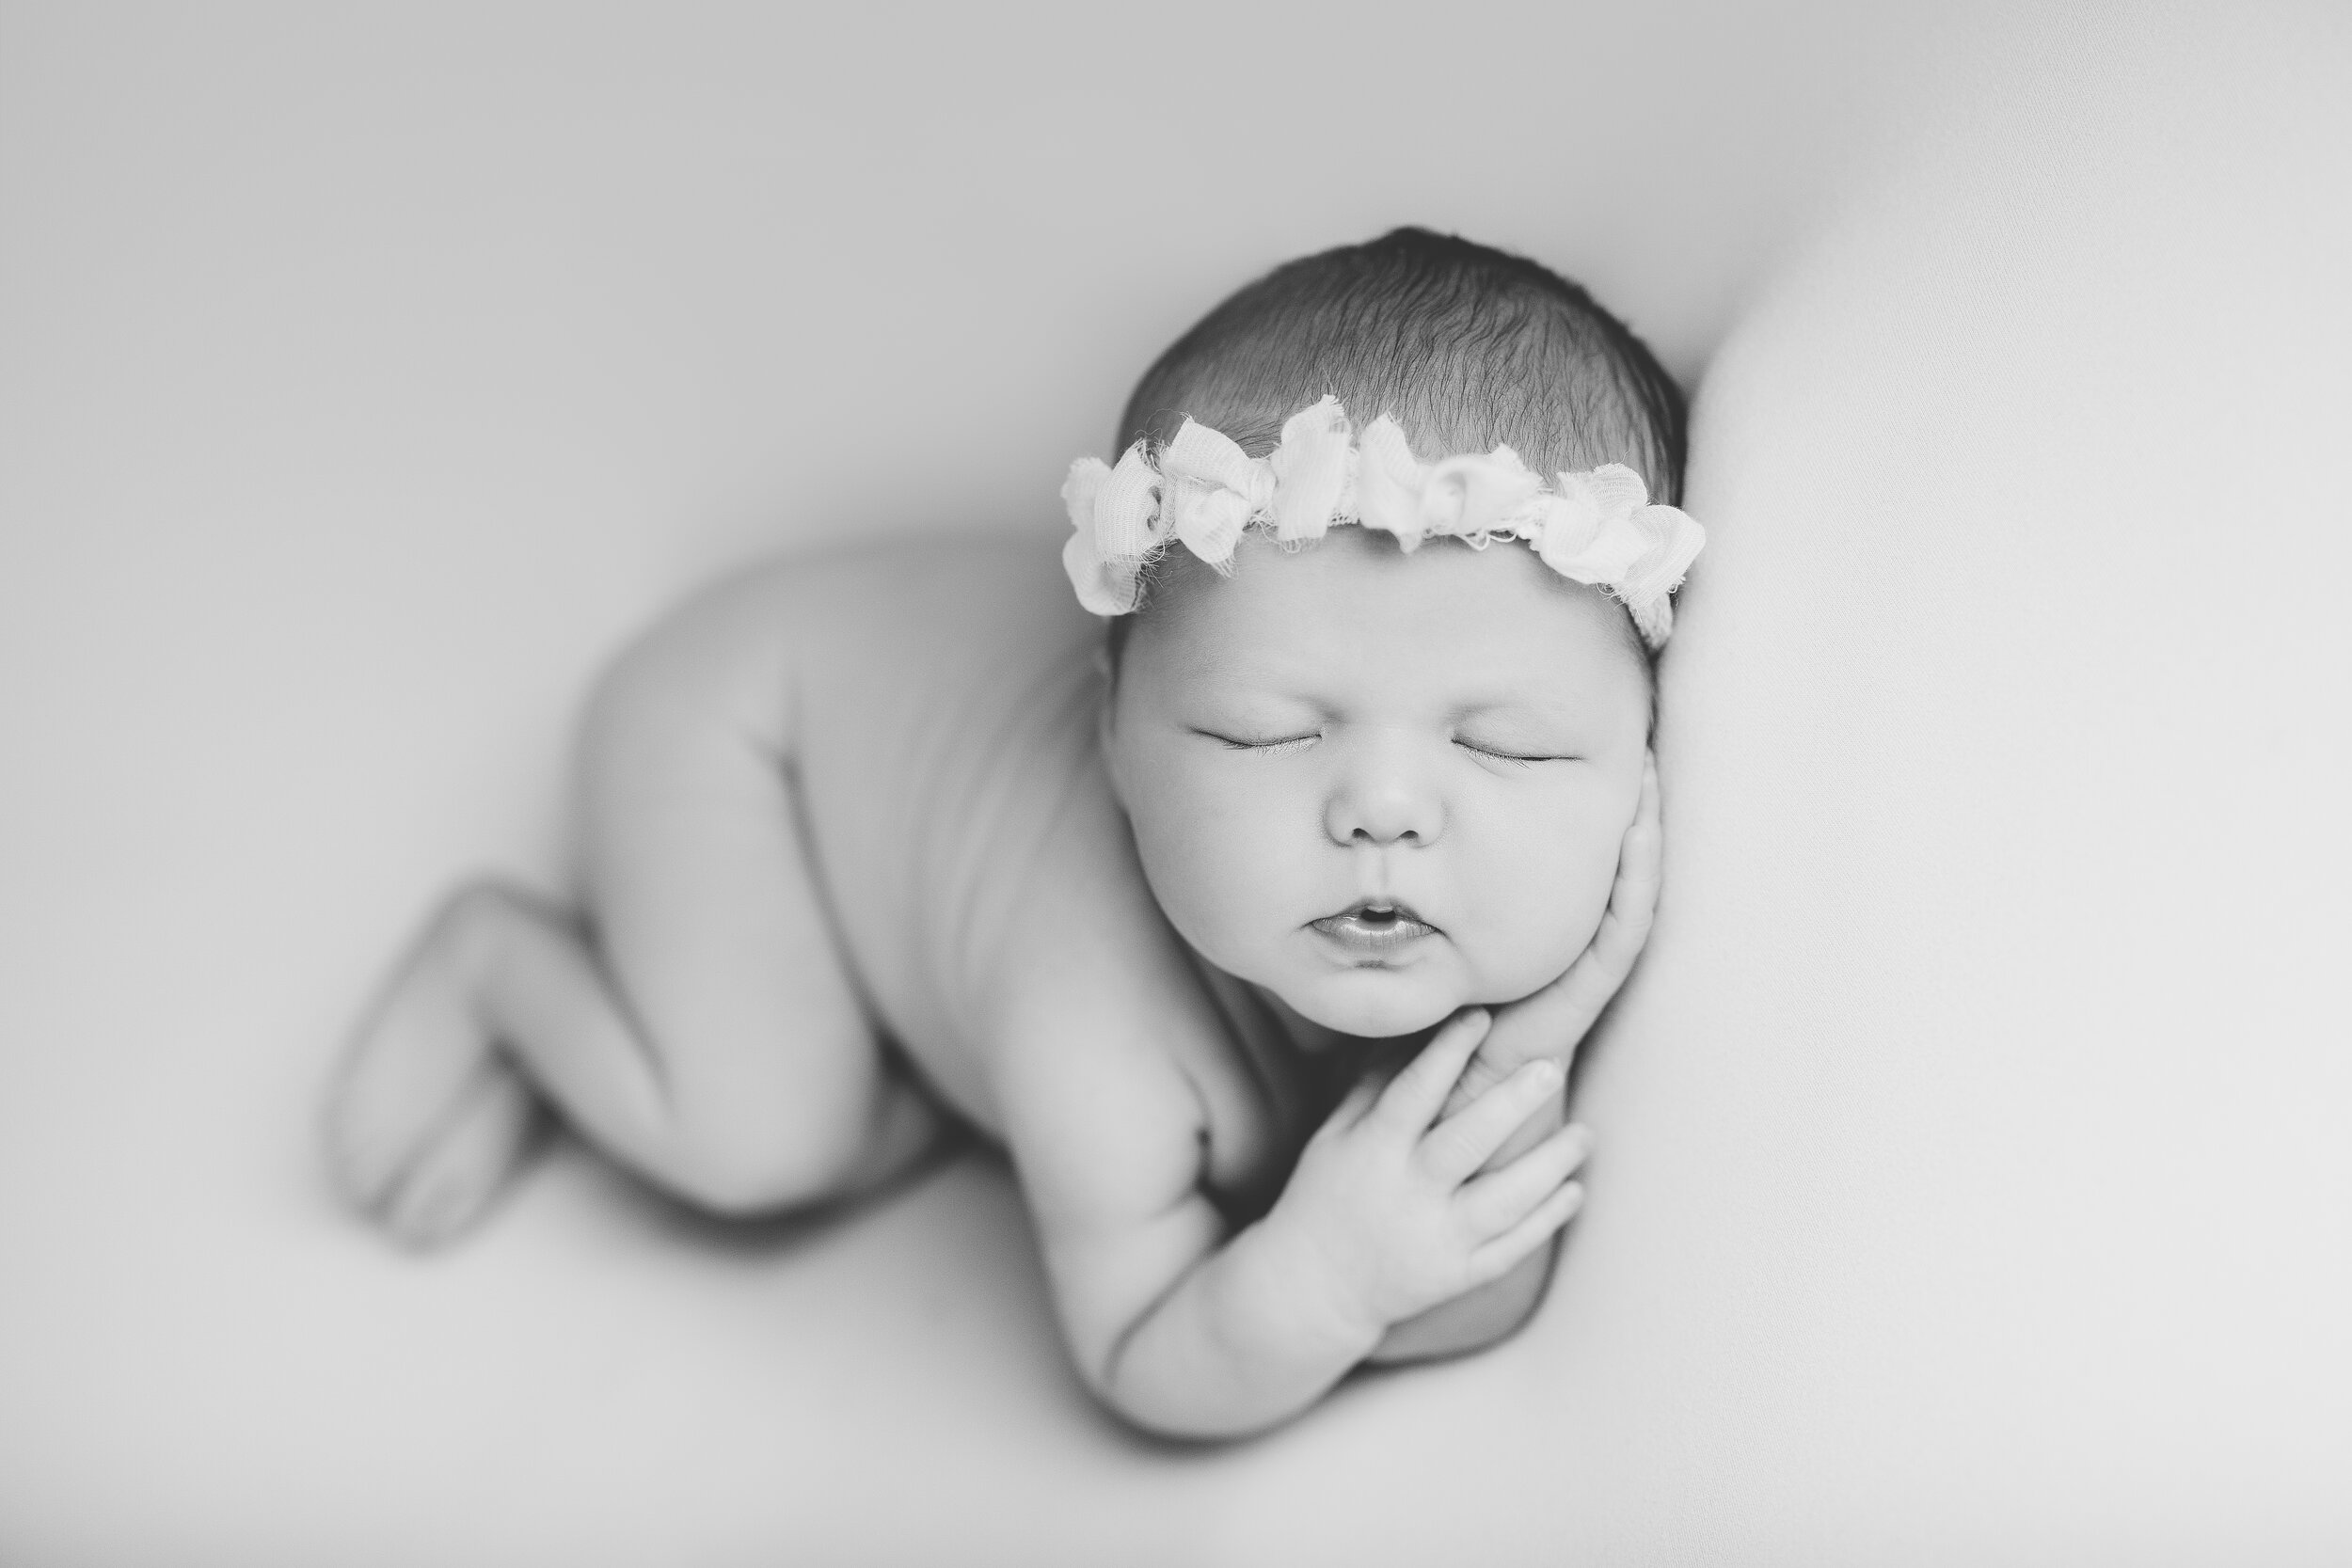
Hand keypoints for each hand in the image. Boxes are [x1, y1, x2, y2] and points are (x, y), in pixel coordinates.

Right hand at [1273, 1008, 1594, 1342]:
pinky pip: (1510, 1249)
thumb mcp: (1332, 1138)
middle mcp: (1406, 1196)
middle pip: (1466, 1145)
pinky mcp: (1456, 1276)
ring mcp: (1435, 1241)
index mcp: (1372, 1153)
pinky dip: (1545, 1221)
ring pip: (1502, 1202)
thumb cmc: (1323, 1197)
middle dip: (1511, 1105)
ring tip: (1584, 1134)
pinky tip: (1575, 1190)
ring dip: (1548, 1167)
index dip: (1446, 1054)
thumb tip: (1415, 1031)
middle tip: (1550, 1069)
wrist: (1314, 1289)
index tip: (1479, 1016)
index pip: (1412, 1094)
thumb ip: (1374, 1089)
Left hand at [1441, 750, 1663, 1119]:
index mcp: (1528, 937)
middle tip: (1643, 749)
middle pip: (1608, 870)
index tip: (1592, 748)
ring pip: (1625, 896)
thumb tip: (1372, 828)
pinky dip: (1634, 888)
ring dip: (1643, 839)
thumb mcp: (1413, 947)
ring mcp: (1574, 975)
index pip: (1567, 861)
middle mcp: (1560, 951)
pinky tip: (1639, 840)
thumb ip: (1408, 902)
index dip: (1585, 810)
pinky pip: (1617, 938)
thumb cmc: (1415, 1033)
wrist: (1428, 1111)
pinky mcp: (1578, 1000)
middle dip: (1629, 811)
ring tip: (1650, 779)